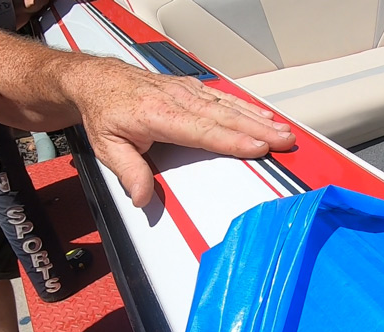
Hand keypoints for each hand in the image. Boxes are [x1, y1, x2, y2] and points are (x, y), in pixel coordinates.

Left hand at [68, 59, 295, 206]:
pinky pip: (224, 98)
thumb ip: (129, 172)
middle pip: (225, 117)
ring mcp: (187, 93)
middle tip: (284, 140)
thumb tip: (143, 198)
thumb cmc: (105, 112)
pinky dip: (247, 107)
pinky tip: (264, 115)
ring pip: (229, 106)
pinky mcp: (191, 90)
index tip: (257, 146)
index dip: (233, 140)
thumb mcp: (107, 146)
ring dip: (259, 119)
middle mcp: (178, 100)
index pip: (203, 130)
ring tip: (284, 130)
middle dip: (258, 129)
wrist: (98, 81)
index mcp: (159, 115)